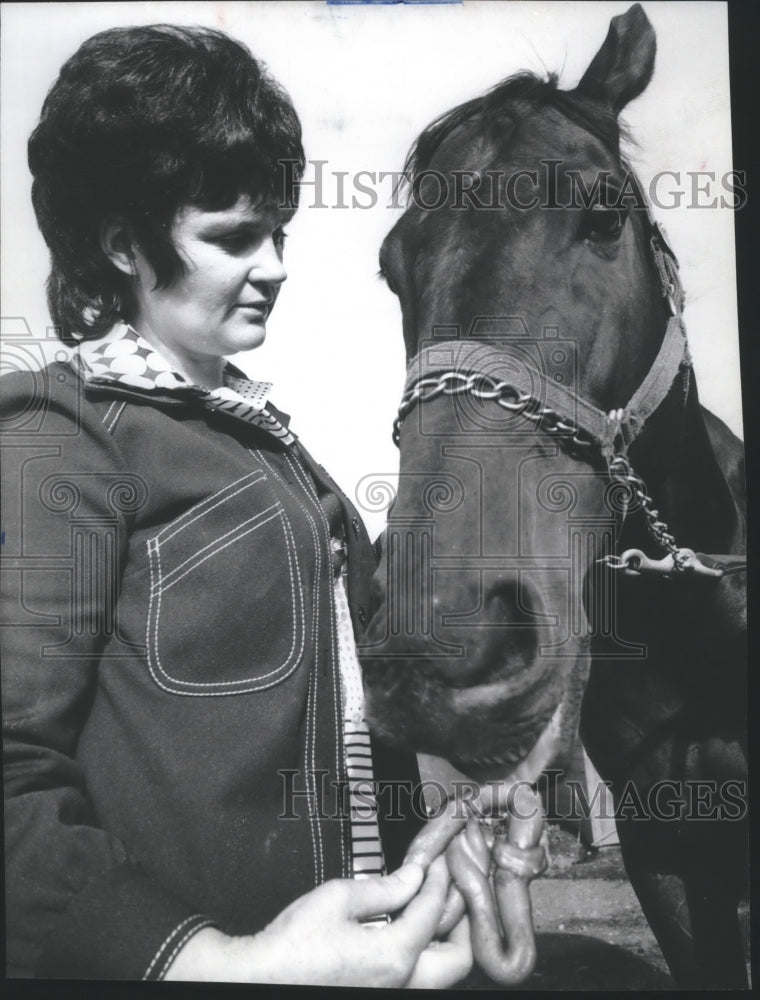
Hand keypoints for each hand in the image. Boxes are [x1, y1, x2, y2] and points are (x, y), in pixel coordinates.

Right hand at [163, 857, 471, 986]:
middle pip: (457, 957)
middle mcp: (403, 983)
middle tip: (452, 891)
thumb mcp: (339, 897)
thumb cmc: (294, 940)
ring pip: (441, 976)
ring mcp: (392, 994)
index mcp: (396, 954)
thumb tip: (415, 875)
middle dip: (461, 921)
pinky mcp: (378, 994)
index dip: (439, 877)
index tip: (438, 858)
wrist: (261, 978)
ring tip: (435, 910)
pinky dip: (424, 956)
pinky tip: (409, 931)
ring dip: (445, 942)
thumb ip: (385, 887)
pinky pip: (417, 979)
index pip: (434, 909)